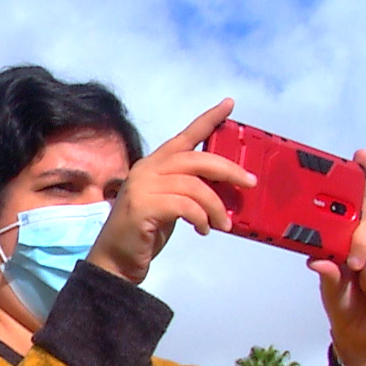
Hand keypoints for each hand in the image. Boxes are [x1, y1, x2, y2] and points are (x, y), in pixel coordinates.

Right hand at [86, 99, 254, 283]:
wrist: (115, 261)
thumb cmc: (145, 234)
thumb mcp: (172, 205)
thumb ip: (190, 191)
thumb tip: (225, 190)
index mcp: (154, 164)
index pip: (184, 136)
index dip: (208, 119)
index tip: (229, 104)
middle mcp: (147, 169)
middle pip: (196, 159)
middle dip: (228, 170)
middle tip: (249, 183)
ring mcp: (142, 186)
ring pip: (194, 185)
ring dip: (216, 206)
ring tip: (224, 224)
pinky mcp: (143, 206)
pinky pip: (185, 205)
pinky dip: (201, 218)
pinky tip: (203, 230)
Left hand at [307, 151, 365, 365]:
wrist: (361, 334)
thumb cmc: (343, 303)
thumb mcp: (329, 288)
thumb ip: (327, 274)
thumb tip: (316, 261)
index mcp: (352, 238)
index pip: (360, 204)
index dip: (363, 178)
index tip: (360, 155)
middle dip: (361, 244)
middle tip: (352, 265)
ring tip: (365, 289)